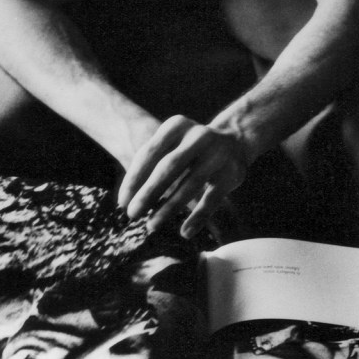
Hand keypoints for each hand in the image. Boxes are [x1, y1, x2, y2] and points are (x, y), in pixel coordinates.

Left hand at [117, 115, 250, 237]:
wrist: (235, 140)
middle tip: (132, 215)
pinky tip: (185, 232)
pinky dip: (198, 217)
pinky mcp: (231, 173)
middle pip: (169, 166)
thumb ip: (149, 165)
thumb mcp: (171, 144)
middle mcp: (198, 136)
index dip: (134, 179)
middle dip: (148, 192)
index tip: (122, 202)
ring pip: (190, 184)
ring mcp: (217, 153)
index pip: (150, 152)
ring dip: (169, 208)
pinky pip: (212, 198)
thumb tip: (125, 200)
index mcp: (177, 125)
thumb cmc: (189, 148)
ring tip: (152, 225)